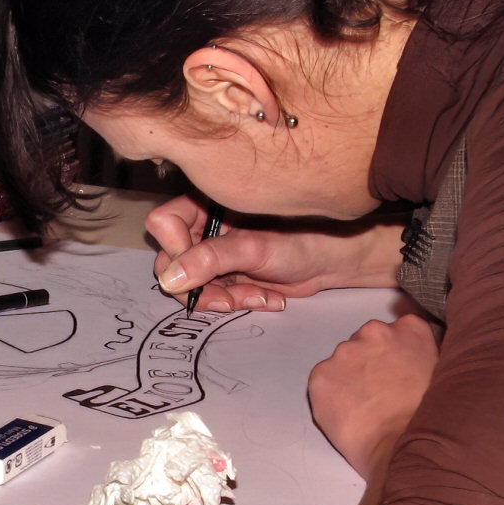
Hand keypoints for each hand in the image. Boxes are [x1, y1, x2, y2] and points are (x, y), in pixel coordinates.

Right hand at [147, 196, 406, 310]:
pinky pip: (213, 295)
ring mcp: (216, 252)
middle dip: (197, 284)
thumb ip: (211, 259)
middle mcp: (207, 225)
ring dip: (220, 298)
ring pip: (190, 283)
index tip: (195, 267)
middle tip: (225, 297)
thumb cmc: (307, 239)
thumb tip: (170, 278)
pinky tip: (265, 297)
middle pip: (171, 259)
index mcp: (208, 202)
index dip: (174, 248)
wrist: (338, 259)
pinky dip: (236, 302)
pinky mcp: (229, 274)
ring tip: (252, 297)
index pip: (165, 223)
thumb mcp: (255, 248)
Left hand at [308, 314, 439, 485]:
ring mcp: (345, 351)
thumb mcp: (443, 374)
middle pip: (366, 342)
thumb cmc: (426, 418)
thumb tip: (417, 356)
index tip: (397, 372)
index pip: (397, 331)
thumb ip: (425, 354)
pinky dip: (331, 395)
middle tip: (380, 392)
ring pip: (343, 361)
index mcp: (409, 329)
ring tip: (365, 407)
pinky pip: (323, 381)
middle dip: (370, 363)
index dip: (395, 354)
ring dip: (349, 378)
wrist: (399, 446)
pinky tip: (348, 413)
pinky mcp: (321, 374)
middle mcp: (375, 331)